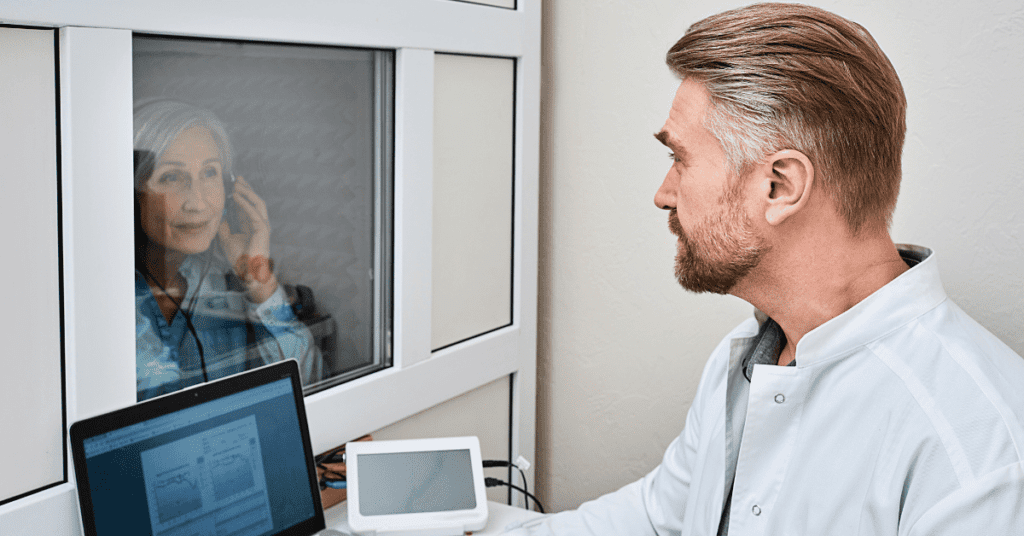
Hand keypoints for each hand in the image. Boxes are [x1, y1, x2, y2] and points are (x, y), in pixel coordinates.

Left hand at [217, 175, 277, 302]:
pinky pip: (253, 212)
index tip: (233, 185)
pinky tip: (236, 196)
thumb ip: (224, 228)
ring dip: (247, 193)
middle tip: (237, 179)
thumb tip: (219, 217)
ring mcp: (263, 226)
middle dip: (247, 189)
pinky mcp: (262, 230)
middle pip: (255, 202)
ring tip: (236, 185)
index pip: (248, 206)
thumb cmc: (239, 258)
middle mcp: (259, 224)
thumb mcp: (226, 239)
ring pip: (257, 204)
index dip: (241, 195)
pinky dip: (244, 203)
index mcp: (252, 226)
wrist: (248, 271)